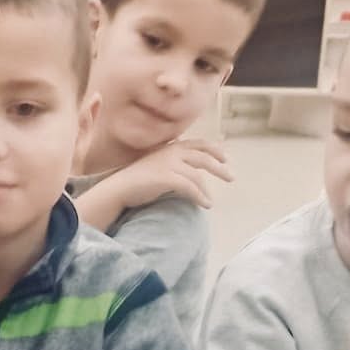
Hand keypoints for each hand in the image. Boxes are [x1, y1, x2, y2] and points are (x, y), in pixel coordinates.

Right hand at [110, 137, 232, 211]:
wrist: (119, 187)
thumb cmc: (136, 180)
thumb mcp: (156, 164)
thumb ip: (172, 163)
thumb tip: (188, 172)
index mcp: (171, 147)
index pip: (198, 144)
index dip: (214, 149)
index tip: (225, 158)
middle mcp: (172, 152)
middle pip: (203, 157)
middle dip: (219, 167)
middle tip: (231, 177)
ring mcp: (169, 164)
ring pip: (198, 174)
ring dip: (208, 189)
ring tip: (212, 201)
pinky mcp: (166, 178)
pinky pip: (190, 187)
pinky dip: (200, 197)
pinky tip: (206, 205)